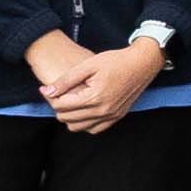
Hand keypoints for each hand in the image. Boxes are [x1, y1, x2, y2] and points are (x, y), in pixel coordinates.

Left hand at [45, 37, 165, 132]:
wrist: (143, 63)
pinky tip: (84, 110)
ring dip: (69, 117)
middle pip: (66, 118)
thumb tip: (47, 91)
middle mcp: (102, 110)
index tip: (47, 88)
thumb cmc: (116, 61)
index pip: (60, 106)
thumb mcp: (88, 65)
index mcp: (94, 97)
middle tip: (59, 93)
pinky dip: (84, 123)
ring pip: (77, 127)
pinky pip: (93, 129)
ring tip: (71, 102)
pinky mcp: (117, 117)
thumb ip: (66, 80)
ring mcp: (111, 116)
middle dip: (57, 106)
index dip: (50, 96)